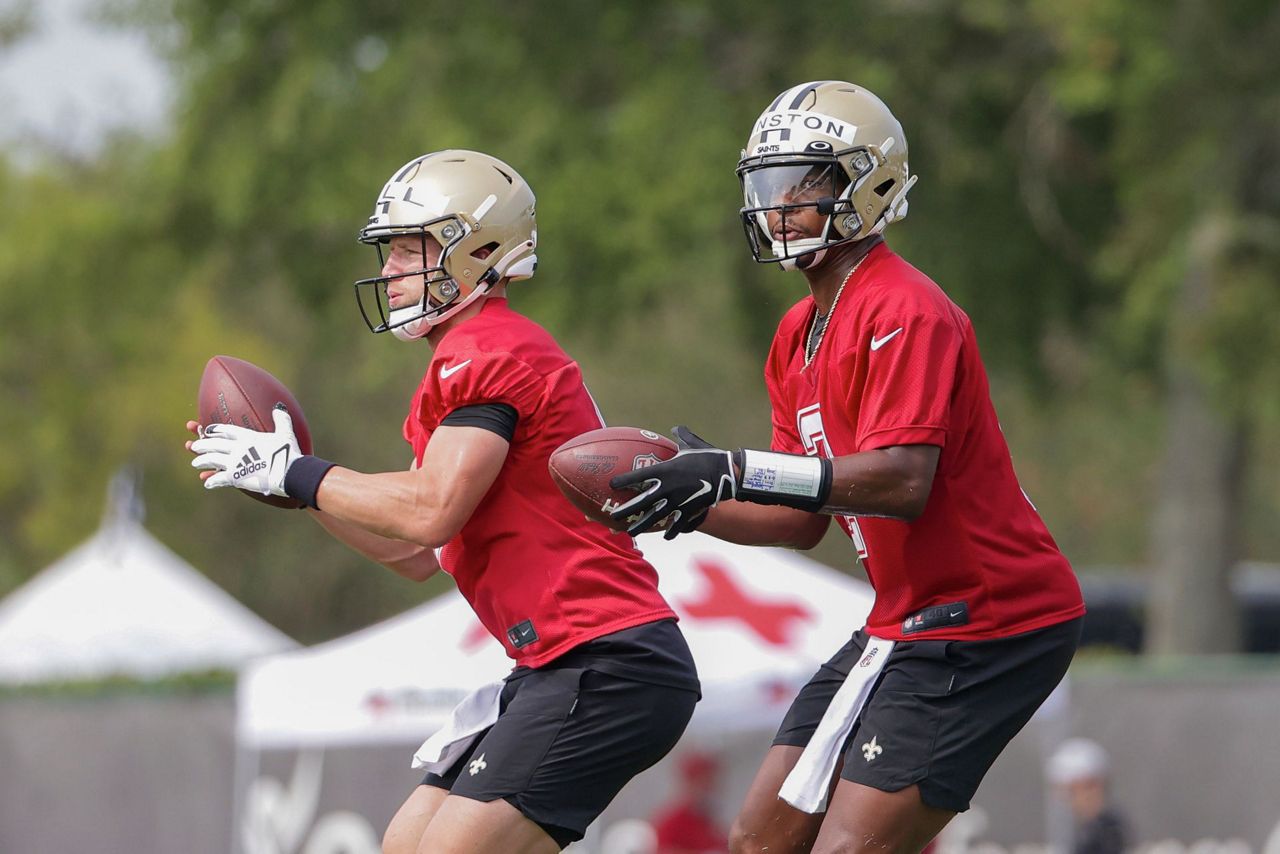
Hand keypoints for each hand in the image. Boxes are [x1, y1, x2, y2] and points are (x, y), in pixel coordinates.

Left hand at [189, 405, 300, 496]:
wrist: (289, 471)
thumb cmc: (288, 452)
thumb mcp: (286, 433)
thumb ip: (281, 419)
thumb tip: (279, 407)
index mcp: (248, 437)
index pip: (227, 430)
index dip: (216, 430)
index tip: (207, 430)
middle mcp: (238, 447)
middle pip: (215, 444)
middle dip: (202, 444)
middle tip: (192, 446)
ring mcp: (235, 462)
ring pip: (212, 459)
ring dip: (202, 461)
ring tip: (195, 463)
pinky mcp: (236, 477)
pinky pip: (220, 478)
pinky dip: (212, 481)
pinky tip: (206, 483)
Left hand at [609, 426, 736, 538]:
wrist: (726, 473)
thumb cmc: (708, 456)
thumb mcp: (693, 444)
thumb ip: (682, 437)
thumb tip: (676, 428)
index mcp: (665, 470)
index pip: (638, 476)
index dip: (623, 481)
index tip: (612, 485)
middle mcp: (667, 488)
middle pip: (641, 502)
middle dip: (626, 510)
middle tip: (613, 517)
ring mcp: (677, 501)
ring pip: (654, 517)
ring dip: (641, 525)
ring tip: (630, 532)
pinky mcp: (688, 510)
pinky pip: (677, 523)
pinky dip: (671, 531)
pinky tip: (666, 536)